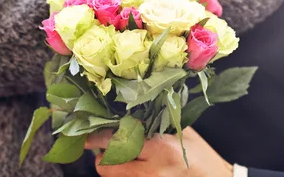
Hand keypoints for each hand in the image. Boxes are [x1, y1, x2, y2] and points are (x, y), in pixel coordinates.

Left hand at [85, 128, 232, 176]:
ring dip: (112, 169)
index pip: (118, 140)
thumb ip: (153, 122)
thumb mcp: (179, 132)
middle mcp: (152, 171)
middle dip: (102, 157)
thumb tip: (122, 113)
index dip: (96, 138)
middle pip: (108, 166)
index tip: (83, 136)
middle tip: (104, 149)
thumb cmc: (200, 155)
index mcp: (160, 148)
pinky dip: (123, 176)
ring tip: (123, 160)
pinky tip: (133, 168)